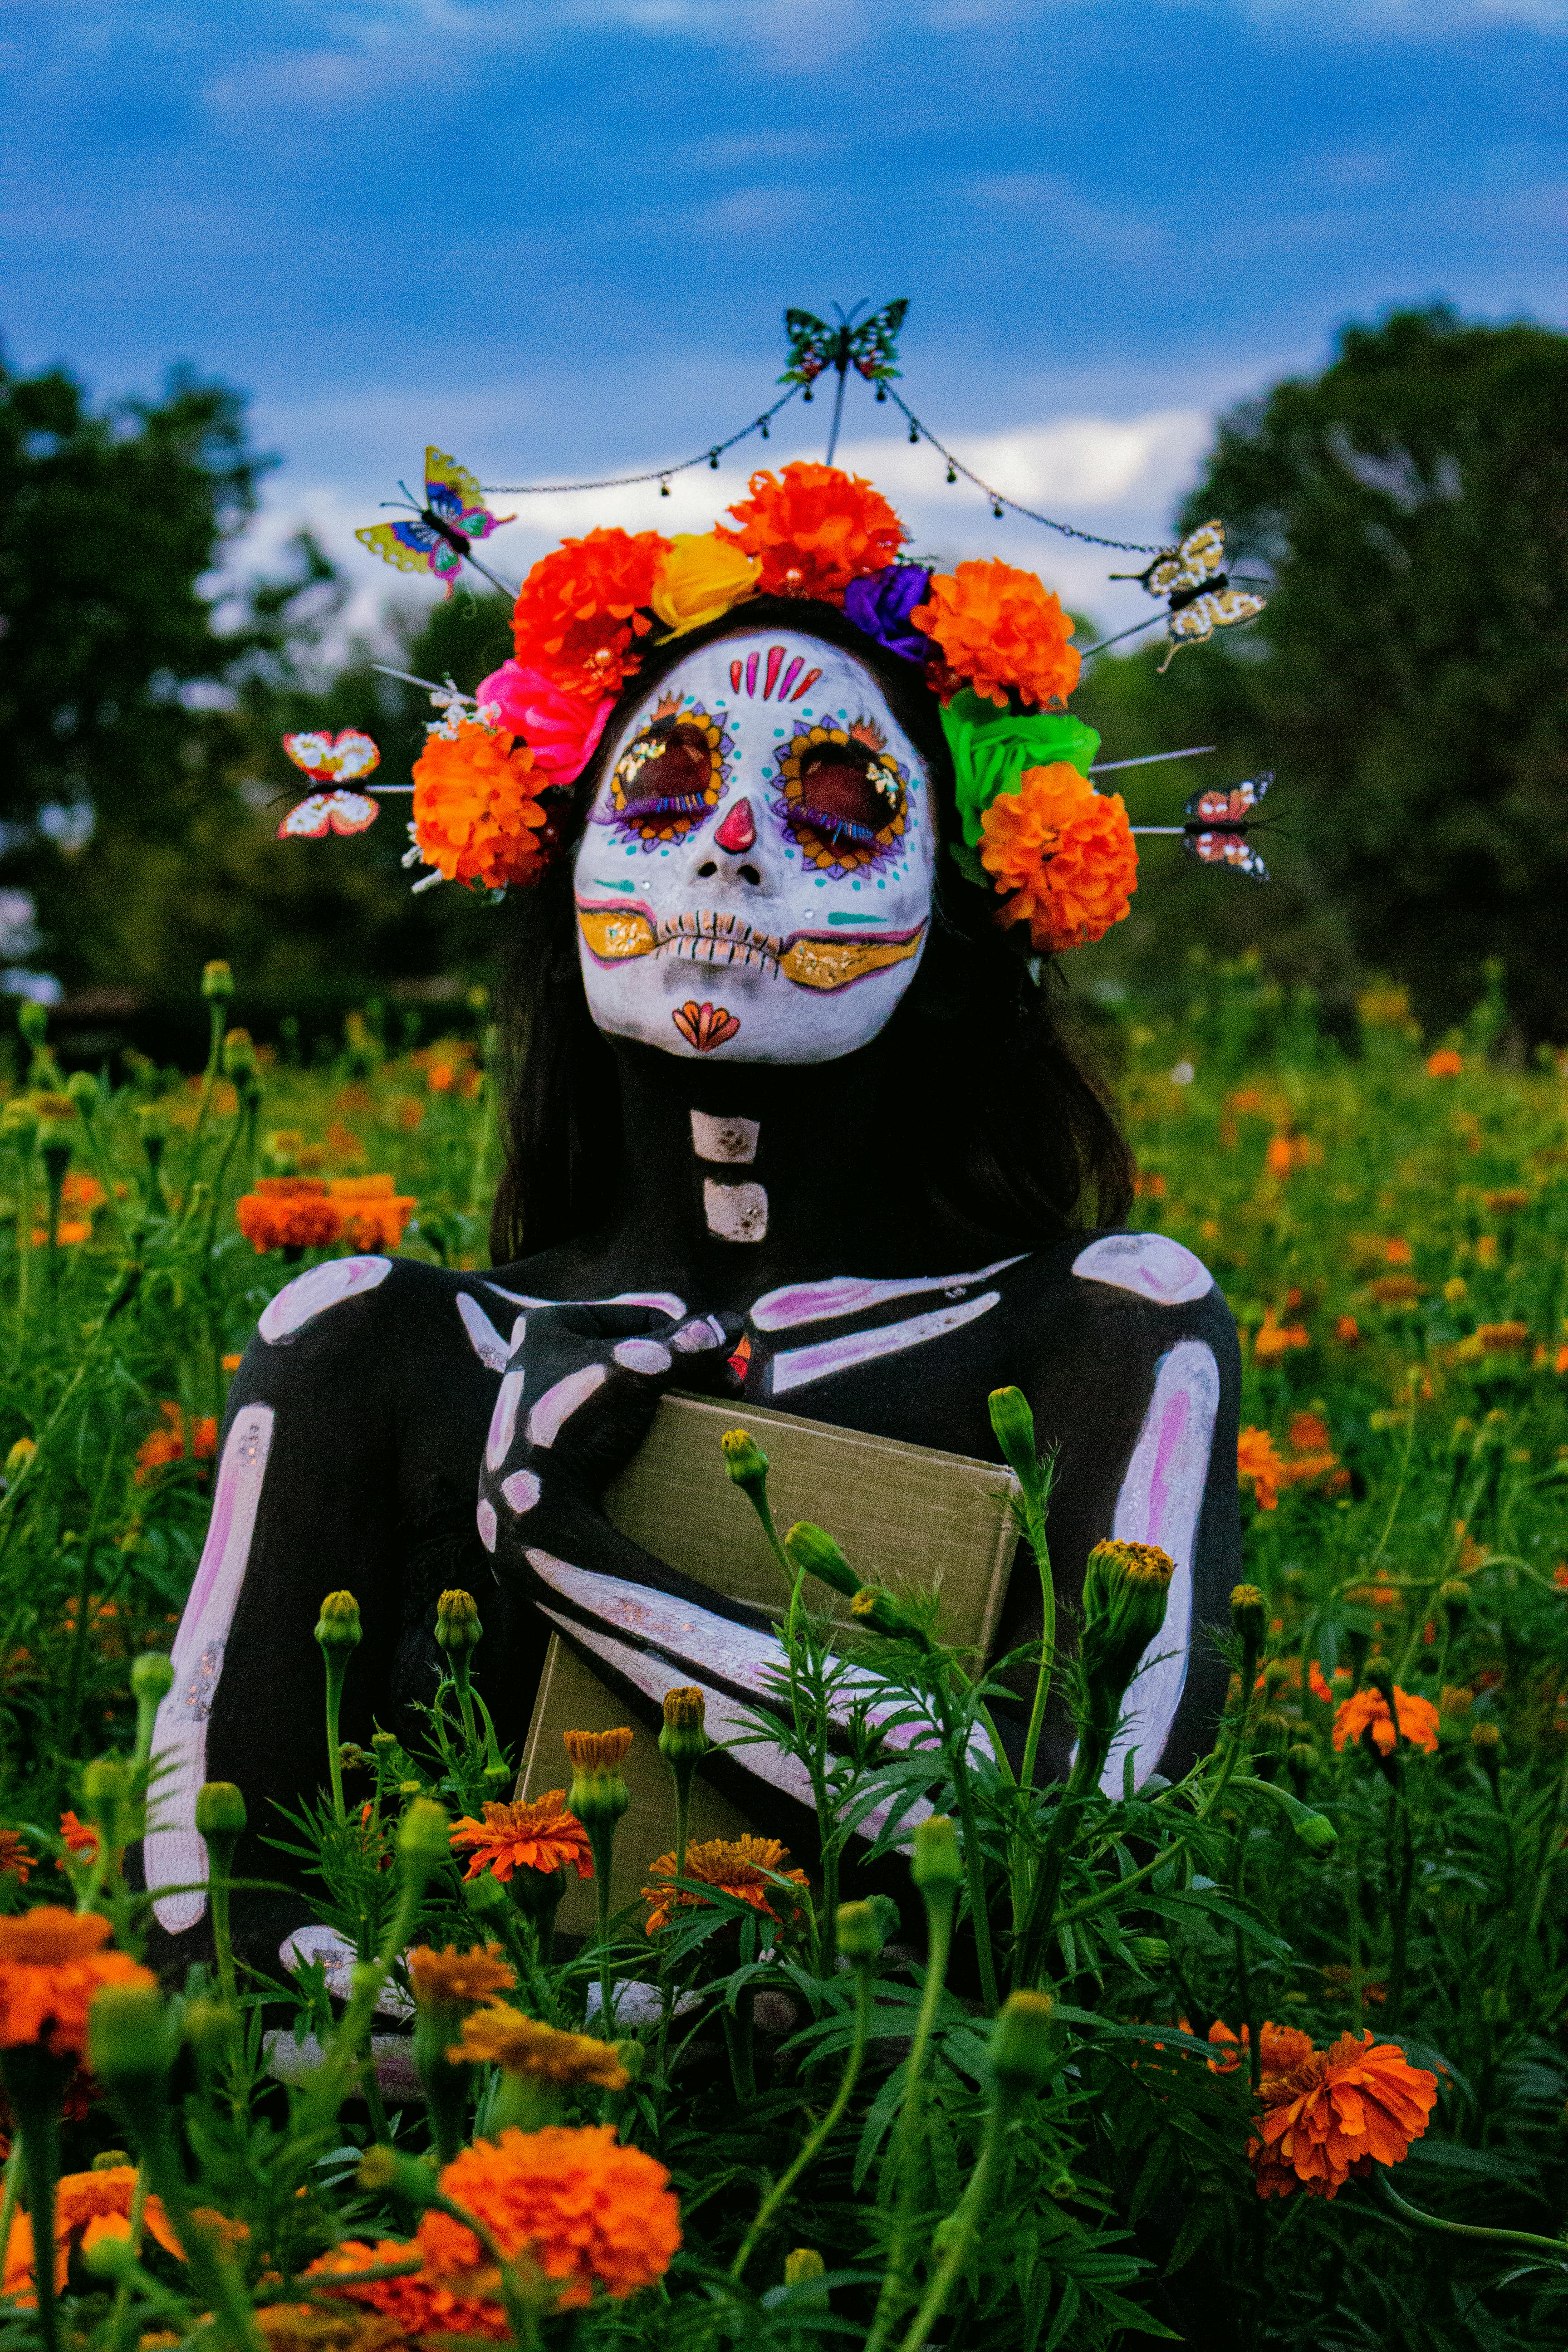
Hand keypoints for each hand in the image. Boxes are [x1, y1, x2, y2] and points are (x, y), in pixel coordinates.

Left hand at [476, 1299, 734, 1579]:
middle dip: (684, 1370)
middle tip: (726, 1388)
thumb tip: (733, 1323)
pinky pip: (612, 1418)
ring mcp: (548, 1399)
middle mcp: (543, 1356)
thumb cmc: (577, 1423)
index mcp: (550, 1324)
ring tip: (703, 1410)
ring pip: (627, 1387)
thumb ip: (687, 1346)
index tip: (720, 1366)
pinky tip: (667, 1434)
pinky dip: (644, 1421)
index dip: (686, 1340)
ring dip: (668, 1396)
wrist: (536, 1507)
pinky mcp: (556, 1437)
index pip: (642, 1318)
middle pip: (636, 1352)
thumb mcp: (638, 1372)